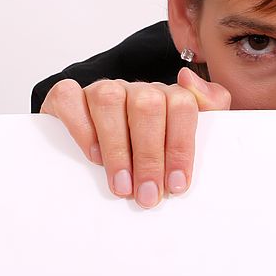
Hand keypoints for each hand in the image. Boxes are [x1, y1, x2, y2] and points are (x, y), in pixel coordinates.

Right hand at [39, 67, 231, 207]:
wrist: (95, 145)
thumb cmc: (145, 147)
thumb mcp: (186, 135)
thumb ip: (208, 107)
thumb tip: (190, 81)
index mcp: (166, 95)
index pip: (181, 105)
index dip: (180, 146)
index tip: (175, 184)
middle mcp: (133, 89)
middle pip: (147, 105)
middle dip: (150, 156)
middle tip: (148, 194)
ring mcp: (100, 90)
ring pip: (109, 99)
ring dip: (117, 148)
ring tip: (121, 185)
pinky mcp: (67, 97)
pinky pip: (70, 98)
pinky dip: (81, 128)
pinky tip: (92, 155)